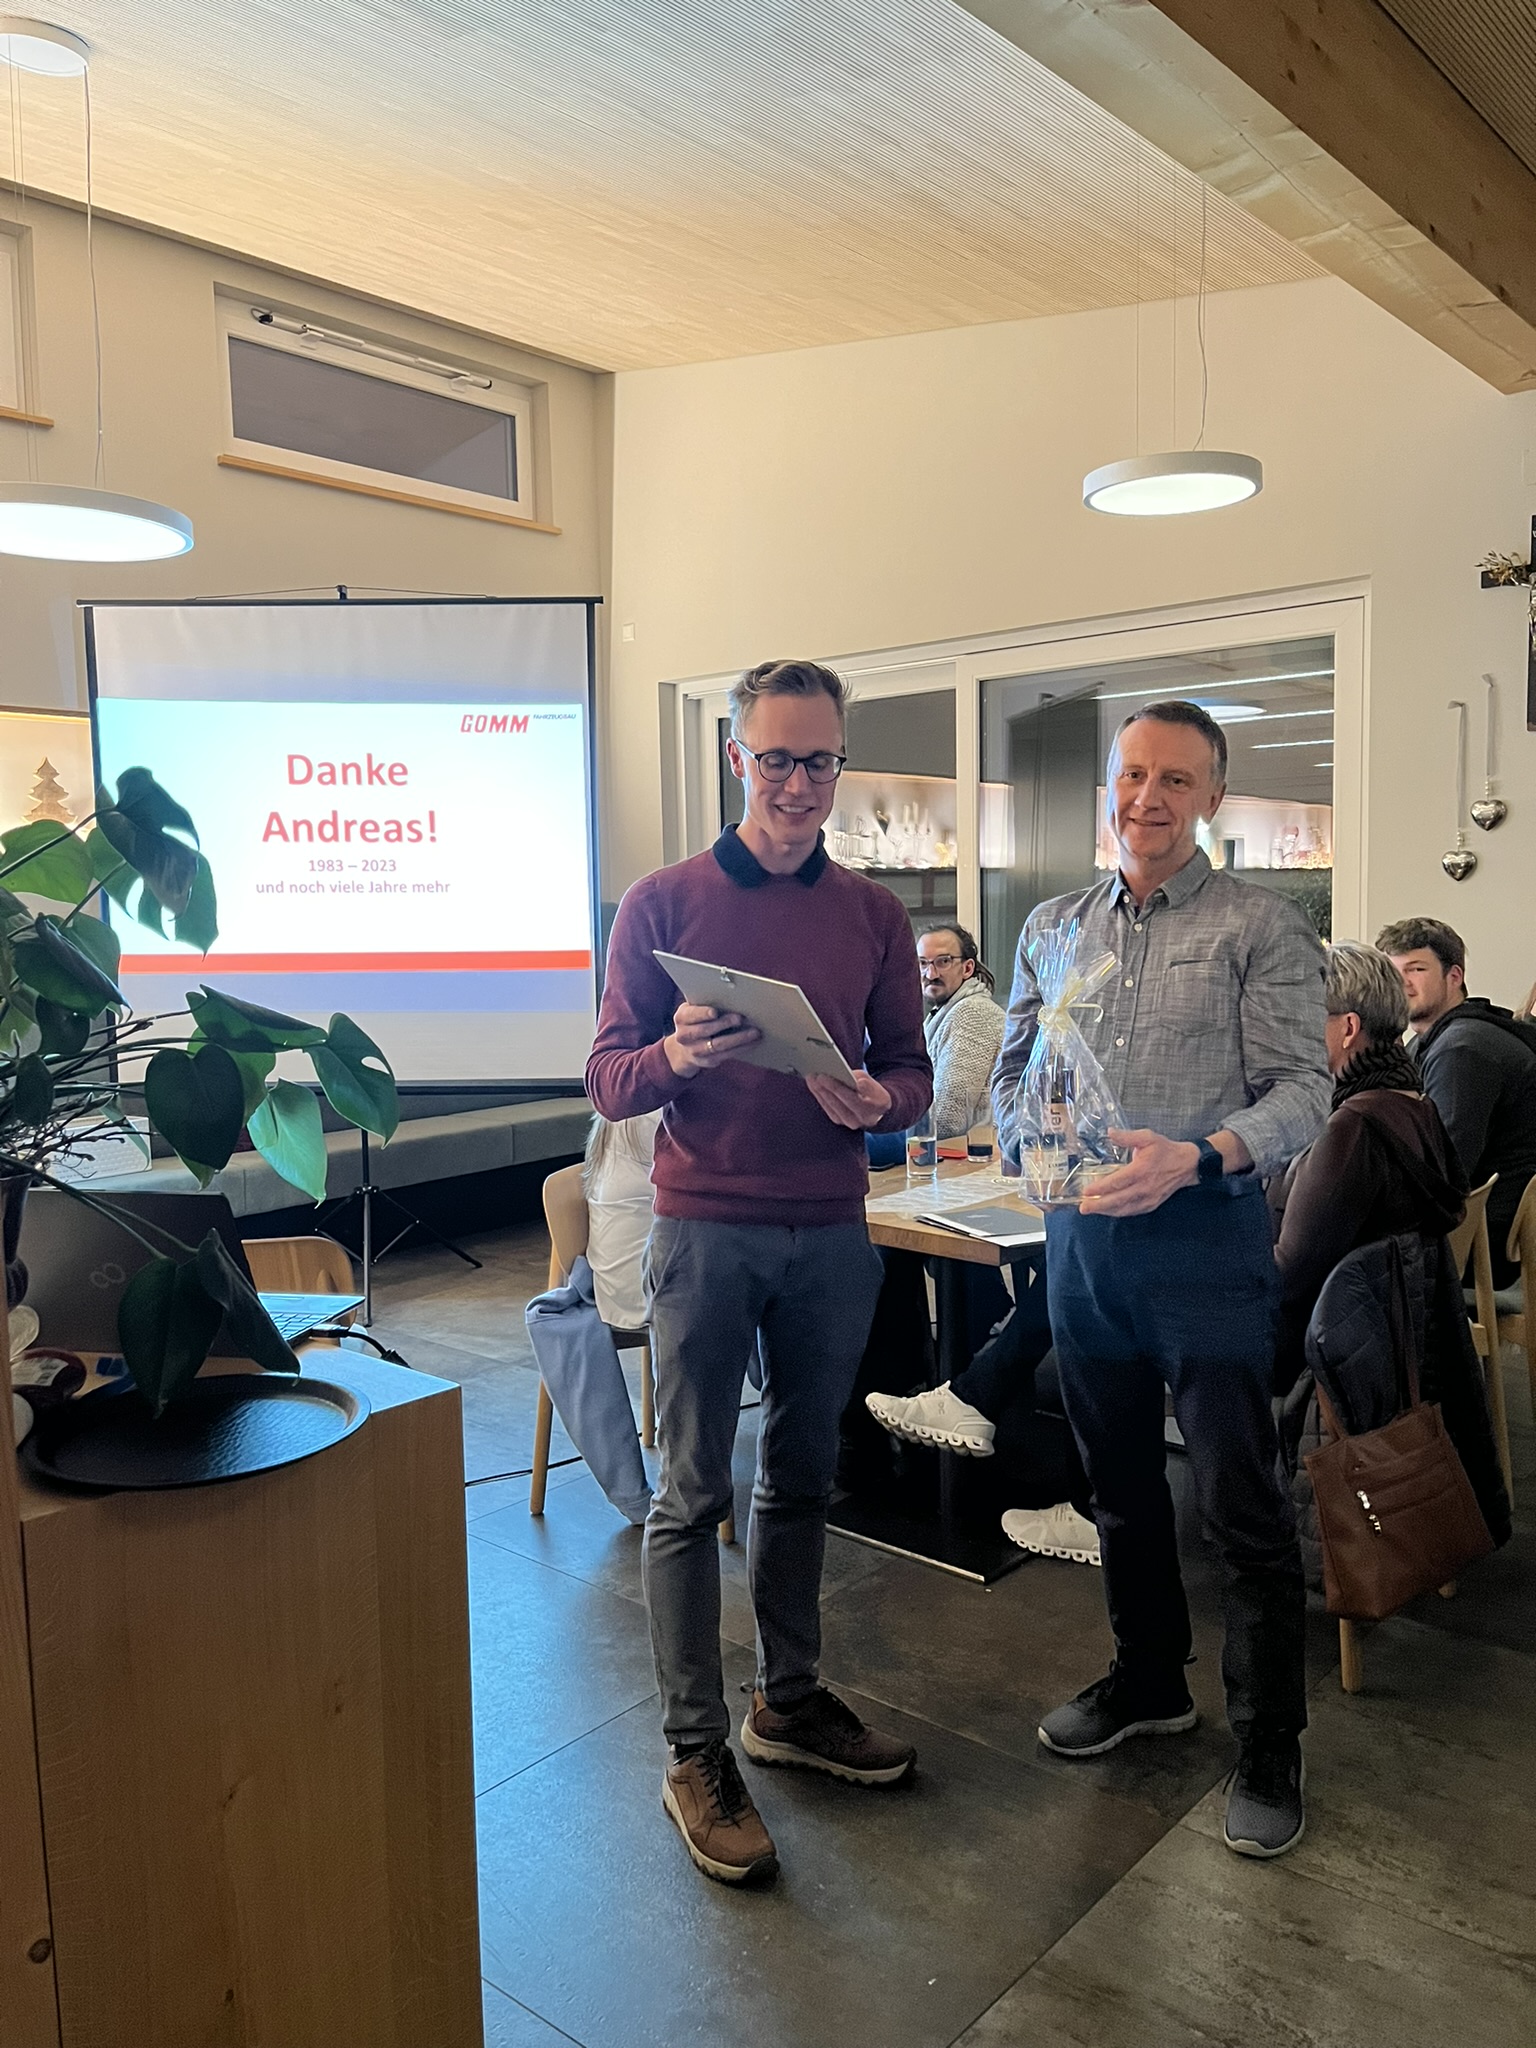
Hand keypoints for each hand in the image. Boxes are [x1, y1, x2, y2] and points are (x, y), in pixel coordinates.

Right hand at [663, 1001, 761, 1078]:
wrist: (685, 1049)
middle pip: (705, 1030)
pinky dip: (741, 1048)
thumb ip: (706, 1005)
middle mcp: (684, 1036)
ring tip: (754, 1032)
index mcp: (681, 1018)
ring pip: (719, 1045)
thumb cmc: (696, 1022)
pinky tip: (753, 1042)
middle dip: (724, 1023)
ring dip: (738, 1038)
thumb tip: (733, 999)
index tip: (715, 1011)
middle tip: (741, 1018)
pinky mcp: (707, 1061)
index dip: (703, 1013)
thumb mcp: (695, 1010)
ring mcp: (695, 1051)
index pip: (691, 1015)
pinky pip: (726, 1055)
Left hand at [805, 1070, 893, 1129]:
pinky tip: (814, 1086)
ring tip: (811, 1079)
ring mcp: (851, 1122)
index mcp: (876, 1106)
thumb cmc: (872, 1091)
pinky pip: (828, 1109)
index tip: (826, 1077)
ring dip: (819, 1092)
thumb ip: (861, 1079)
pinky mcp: (840, 1122)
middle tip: (815, 1076)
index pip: (854, 1098)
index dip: (839, 1088)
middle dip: (826, 1088)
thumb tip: (846, 1078)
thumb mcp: (872, 1082)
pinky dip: (820, 1097)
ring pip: (832, 1107)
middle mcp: (864, 1118)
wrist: (875, 1110)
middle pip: (840, 1103)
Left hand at [1075, 1128, 1199, 1216]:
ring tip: (1091, 1210)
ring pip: (1124, 1209)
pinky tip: (1108, 1211)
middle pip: (1118, 1200)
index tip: (1086, 1191)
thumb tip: (1110, 1132)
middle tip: (1083, 1207)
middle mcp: (1144, 1187)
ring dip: (1106, 1211)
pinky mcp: (1151, 1204)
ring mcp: (1148, 1198)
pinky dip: (1119, 1212)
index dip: (1101, 1188)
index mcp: (1141, 1170)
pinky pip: (1132, 1211)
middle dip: (1099, 1205)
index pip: (1117, 1182)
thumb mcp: (1148, 1137)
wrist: (1187, 1165)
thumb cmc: (1165, 1150)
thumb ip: (1128, 1136)